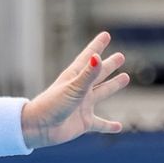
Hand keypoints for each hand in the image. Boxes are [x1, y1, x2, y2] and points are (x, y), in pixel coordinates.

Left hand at [22, 32, 128, 148]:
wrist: (38, 128)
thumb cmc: (52, 105)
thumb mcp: (72, 88)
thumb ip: (87, 74)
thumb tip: (97, 57)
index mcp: (74, 78)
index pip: (89, 58)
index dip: (97, 46)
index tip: (106, 35)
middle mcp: (80, 90)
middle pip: (98, 74)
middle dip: (109, 65)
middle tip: (120, 56)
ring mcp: (82, 106)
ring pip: (102, 93)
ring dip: (113, 86)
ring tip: (125, 78)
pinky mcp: (83, 122)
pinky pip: (100, 124)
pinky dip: (109, 125)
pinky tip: (118, 126)